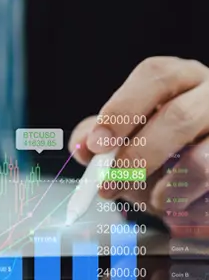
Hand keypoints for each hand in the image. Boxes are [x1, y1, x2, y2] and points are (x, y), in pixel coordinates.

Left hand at [69, 56, 208, 233]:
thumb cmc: (157, 148)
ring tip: (146, 199)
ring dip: (162, 188)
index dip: (122, 110)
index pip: (155, 76)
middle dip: (137, 156)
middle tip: (108, 184)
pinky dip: (183, 202)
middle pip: (179, 117)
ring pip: (201, 160)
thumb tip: (82, 148)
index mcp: (180, 77)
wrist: (196, 181)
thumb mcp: (122, 137)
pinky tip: (170, 203)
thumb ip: (97, 137)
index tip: (96, 144)